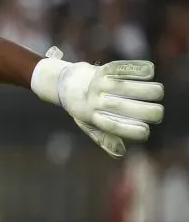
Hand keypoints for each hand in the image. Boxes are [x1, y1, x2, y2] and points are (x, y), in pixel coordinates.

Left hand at [31, 47, 163, 157]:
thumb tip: (121, 152)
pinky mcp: (104, 70)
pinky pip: (129, 69)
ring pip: (140, 89)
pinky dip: (143, 70)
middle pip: (141, 111)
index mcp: (97, 120)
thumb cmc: (84, 108)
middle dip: (156, 113)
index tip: (142, 129)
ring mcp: (102, 86)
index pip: (129, 131)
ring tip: (155, 93)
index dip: (141, 131)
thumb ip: (106, 139)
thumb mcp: (90, 127)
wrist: (66, 84)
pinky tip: (147, 74)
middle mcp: (99, 104)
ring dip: (155, 91)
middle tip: (155, 112)